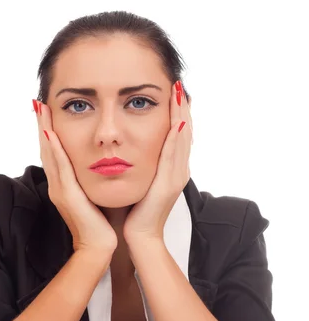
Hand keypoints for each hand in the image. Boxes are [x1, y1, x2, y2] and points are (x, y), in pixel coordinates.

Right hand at [33, 100, 117, 253]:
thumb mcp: (93, 195)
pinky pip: (60, 169)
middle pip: (46, 149)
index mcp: (63, 184)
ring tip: (41, 109)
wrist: (98, 247)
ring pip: (49, 155)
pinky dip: (54, 150)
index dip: (48, 131)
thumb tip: (97, 163)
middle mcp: (57, 185)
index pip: (54, 152)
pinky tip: (51, 135)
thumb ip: (90, 180)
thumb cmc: (100, 223)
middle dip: (42, 125)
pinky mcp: (67, 196)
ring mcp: (59, 190)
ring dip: (44, 131)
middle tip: (38, 102)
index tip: (47, 110)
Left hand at [123, 80, 192, 242]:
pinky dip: (175, 137)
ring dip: (181, 114)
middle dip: (182, 107)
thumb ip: (144, 164)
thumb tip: (134, 146)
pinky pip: (173, 155)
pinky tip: (175, 121)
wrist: (139, 236)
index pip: (178, 134)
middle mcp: (179, 170)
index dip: (178, 112)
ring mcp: (176, 177)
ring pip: (182, 139)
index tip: (173, 91)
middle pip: (185, 132)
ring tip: (179, 93)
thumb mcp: (143, 181)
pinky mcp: (168, 184)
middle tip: (179, 84)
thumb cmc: (136, 211)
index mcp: (173, 169)